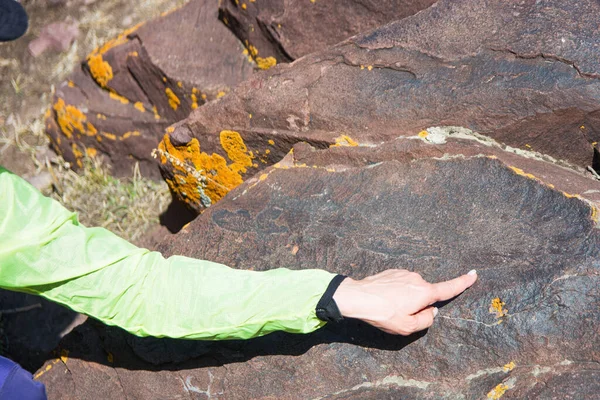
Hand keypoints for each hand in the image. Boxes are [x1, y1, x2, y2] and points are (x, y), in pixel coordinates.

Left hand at [332, 269, 476, 334]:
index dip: (463, 283)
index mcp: (424, 292)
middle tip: (399, 314)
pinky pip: (400, 285)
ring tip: (388, 307)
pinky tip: (383, 299)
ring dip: (405, 299)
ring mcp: (403, 273)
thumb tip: (431, 312)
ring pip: (411, 290)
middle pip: (425, 295)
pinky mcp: (392, 272)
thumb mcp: (408, 327)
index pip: (448, 288)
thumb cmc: (383, 314)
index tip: (474, 274)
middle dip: (418, 306)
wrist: (357, 297)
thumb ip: (426, 320)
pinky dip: (396, 293)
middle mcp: (417, 279)